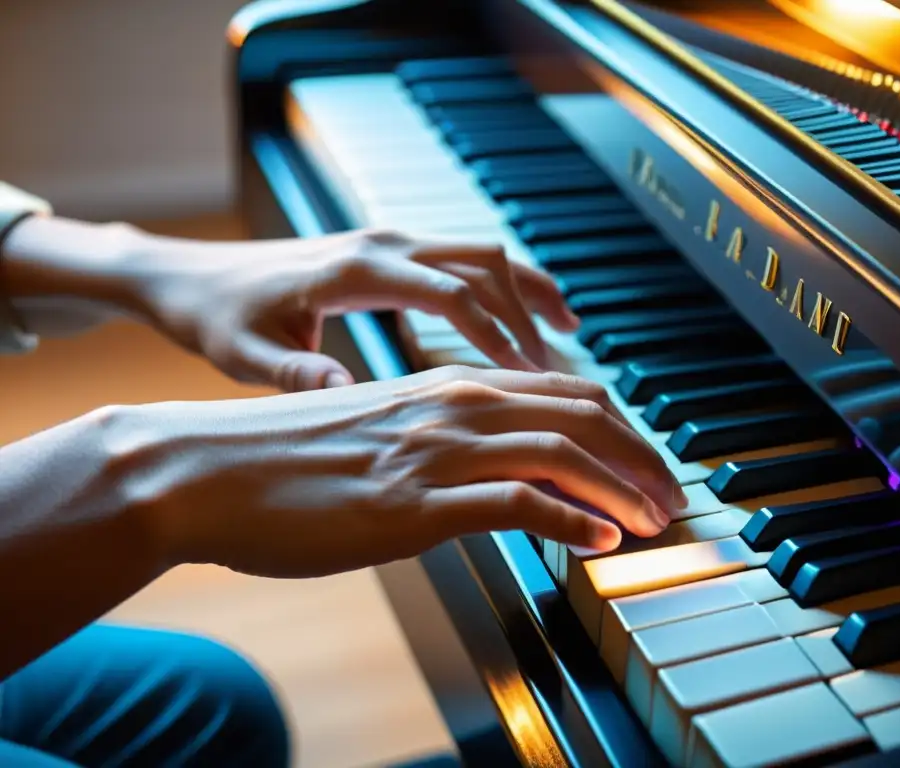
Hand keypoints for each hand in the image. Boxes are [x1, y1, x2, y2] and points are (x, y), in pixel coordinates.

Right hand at [113, 367, 682, 576]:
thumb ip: (439, 440)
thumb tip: (488, 471)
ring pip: (562, 451)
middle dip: (642, 456)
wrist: (204, 470)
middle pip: (583, 414)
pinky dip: (570, 521)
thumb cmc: (285, 458)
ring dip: (623, 487)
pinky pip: (515, 502)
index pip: (566, 394)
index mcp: (448, 389)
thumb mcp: (379, 434)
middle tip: (674, 494)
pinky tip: (599, 542)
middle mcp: (453, 407)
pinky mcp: (413, 503)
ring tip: (655, 520)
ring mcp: (435, 453)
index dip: (622, 429)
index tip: (649, 464)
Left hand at [142, 229, 578, 391]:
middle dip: (530, 310)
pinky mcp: (385, 251)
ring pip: (481, 252)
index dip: (497, 334)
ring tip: (566, 331)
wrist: (186, 274)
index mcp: (354, 269)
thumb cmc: (214, 314)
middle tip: (562, 367)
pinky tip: (517, 317)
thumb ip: (293, 374)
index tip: (530, 377)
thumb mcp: (243, 353)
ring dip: (526, 288)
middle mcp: (380, 244)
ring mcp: (386, 242)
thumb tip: (343, 394)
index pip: (451, 294)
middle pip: (484, 262)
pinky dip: (500, 284)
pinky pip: (461, 258)